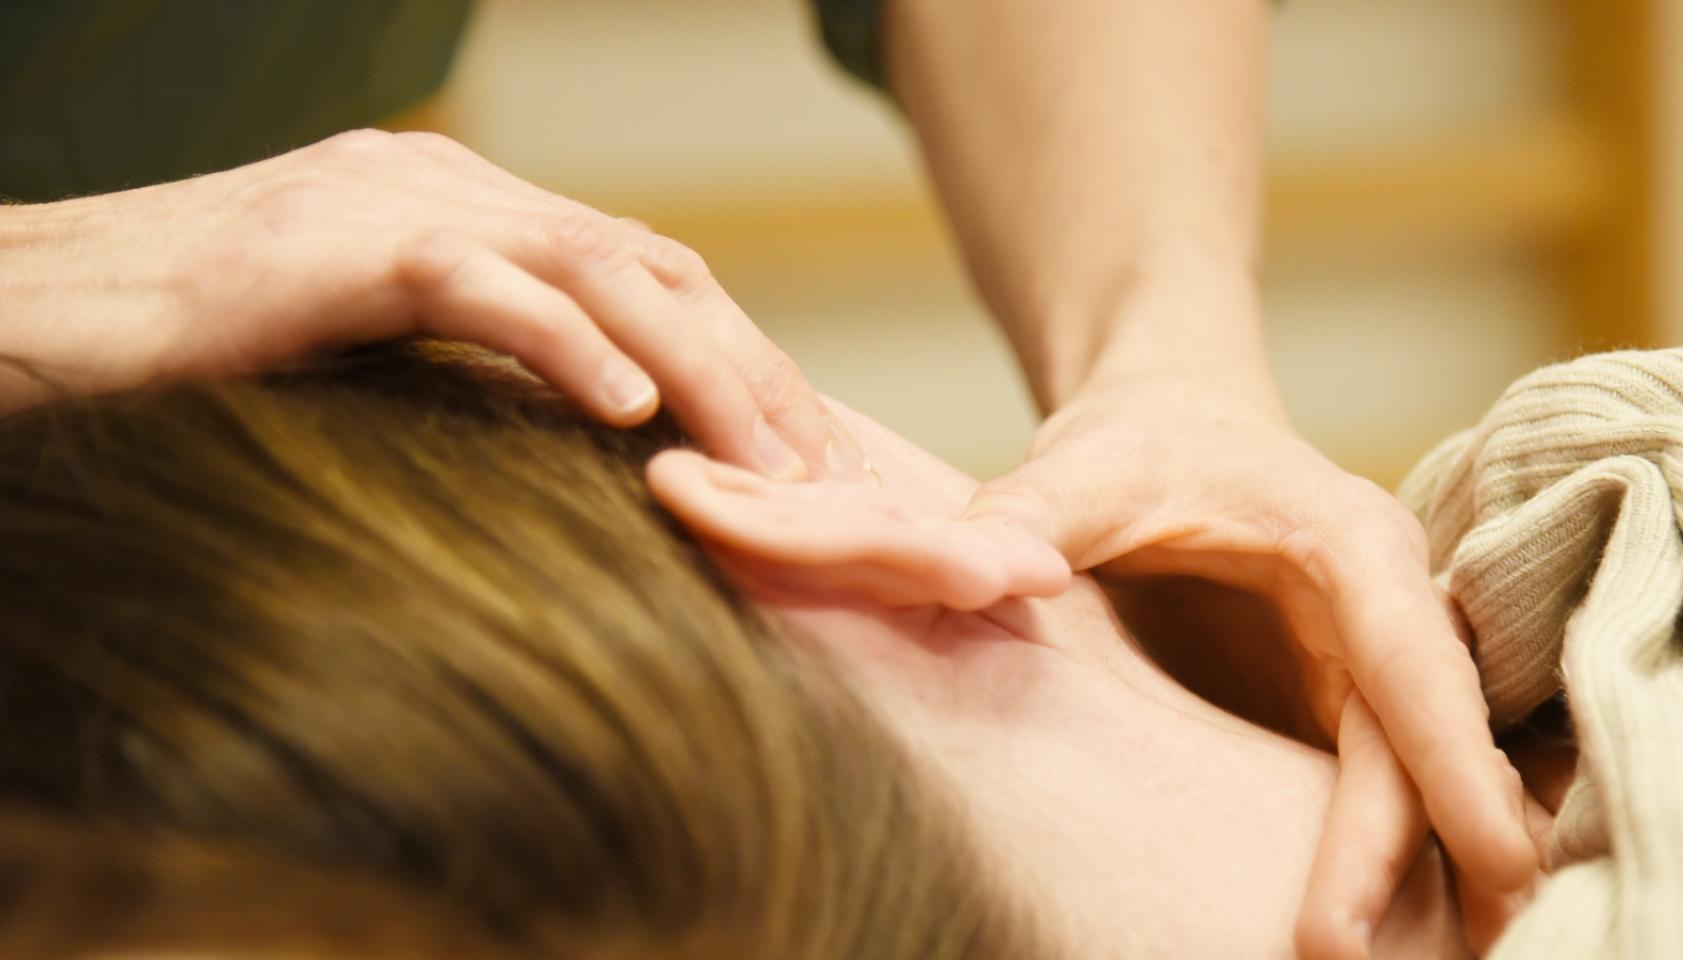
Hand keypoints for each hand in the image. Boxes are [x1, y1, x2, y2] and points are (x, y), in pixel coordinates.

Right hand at [0, 129, 859, 480]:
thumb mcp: (370, 353)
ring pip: (594, 270)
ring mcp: (397, 204)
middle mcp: (451, 187)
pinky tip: (627, 410)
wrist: (37, 309)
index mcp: (469, 208)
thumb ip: (473, 368)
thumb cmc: (198, 355)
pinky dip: (563, 344)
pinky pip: (477, 288)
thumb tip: (584, 442)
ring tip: (770, 457)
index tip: (804, 446)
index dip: (737, 355)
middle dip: (751, 366)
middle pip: (650, 267)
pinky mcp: (337, 246)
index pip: (643, 273)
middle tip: (828, 464)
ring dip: (698, 366)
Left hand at [964, 374, 1537, 956]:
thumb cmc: (1138, 445)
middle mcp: (1387, 609)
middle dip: (1440, 845)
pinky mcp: (1343, 706)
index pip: (1413, 662)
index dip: (1452, 763)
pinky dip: (1398, 856)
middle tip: (1465, 957)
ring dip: (1436, 866)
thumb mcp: (1084, 467)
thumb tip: (992, 571)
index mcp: (1351, 544)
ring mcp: (1370, 665)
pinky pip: (1382, 788)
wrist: (1173, 426)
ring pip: (1416, 777)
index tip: (1494, 859)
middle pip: (1423, 742)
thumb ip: (1031, 511)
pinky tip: (1407, 933)